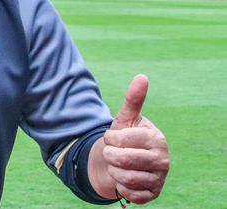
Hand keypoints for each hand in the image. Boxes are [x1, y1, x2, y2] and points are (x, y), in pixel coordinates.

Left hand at [102, 74, 169, 203]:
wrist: (124, 162)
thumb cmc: (125, 138)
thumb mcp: (125, 119)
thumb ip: (133, 100)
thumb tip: (142, 76)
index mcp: (156, 139)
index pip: (120, 140)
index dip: (110, 139)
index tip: (113, 138)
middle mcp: (163, 159)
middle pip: (121, 160)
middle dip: (109, 156)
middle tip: (113, 153)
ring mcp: (160, 178)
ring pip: (124, 178)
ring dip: (114, 171)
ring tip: (118, 165)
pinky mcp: (153, 194)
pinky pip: (131, 194)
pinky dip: (121, 187)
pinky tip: (125, 179)